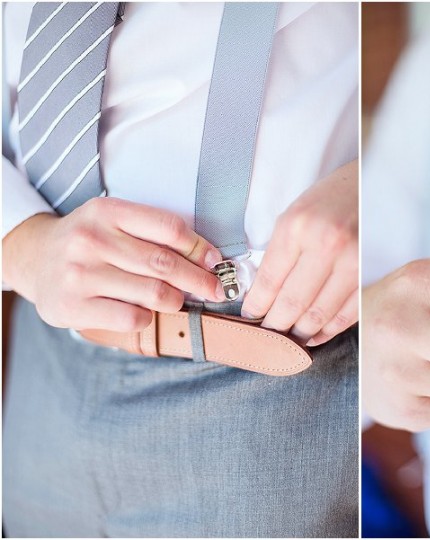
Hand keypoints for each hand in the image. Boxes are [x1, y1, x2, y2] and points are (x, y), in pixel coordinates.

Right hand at [2, 197, 224, 331]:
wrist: (34, 258)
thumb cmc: (88, 243)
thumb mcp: (114, 221)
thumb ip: (154, 235)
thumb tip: (207, 260)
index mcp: (107, 212)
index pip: (169, 229)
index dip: (199, 247)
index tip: (215, 262)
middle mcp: (91, 240)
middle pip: (164, 263)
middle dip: (199, 280)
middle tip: (216, 290)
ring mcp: (79, 274)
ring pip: (153, 293)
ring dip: (175, 300)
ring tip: (176, 300)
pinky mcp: (72, 306)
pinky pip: (132, 318)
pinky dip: (148, 318)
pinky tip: (144, 312)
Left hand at [242, 160, 357, 345]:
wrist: (373, 185)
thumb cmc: (330, 200)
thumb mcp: (295, 214)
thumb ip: (279, 253)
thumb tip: (262, 295)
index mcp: (298, 227)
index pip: (269, 281)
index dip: (256, 307)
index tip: (250, 318)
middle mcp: (325, 245)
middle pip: (292, 303)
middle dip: (275, 326)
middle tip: (267, 338)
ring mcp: (352, 261)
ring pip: (319, 314)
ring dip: (301, 333)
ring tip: (289, 340)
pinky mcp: (371, 274)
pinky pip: (347, 314)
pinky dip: (328, 330)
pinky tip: (316, 335)